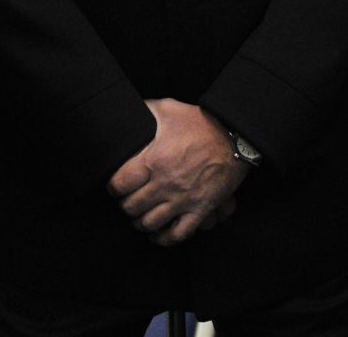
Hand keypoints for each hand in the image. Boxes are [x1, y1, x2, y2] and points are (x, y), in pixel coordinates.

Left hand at [105, 99, 248, 246]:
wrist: (234, 137)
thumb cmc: (201, 122)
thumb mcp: (169, 109)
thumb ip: (145, 111)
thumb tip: (129, 111)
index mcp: (154, 160)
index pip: (120, 184)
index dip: (113, 187)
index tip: (115, 186)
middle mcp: (165, 183)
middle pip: (132, 206)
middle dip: (125, 206)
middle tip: (126, 201)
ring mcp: (182, 199)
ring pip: (150, 223)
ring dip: (140, 222)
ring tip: (139, 217)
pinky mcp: (199, 209)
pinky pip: (178, 234)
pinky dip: (164, 238)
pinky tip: (157, 235)